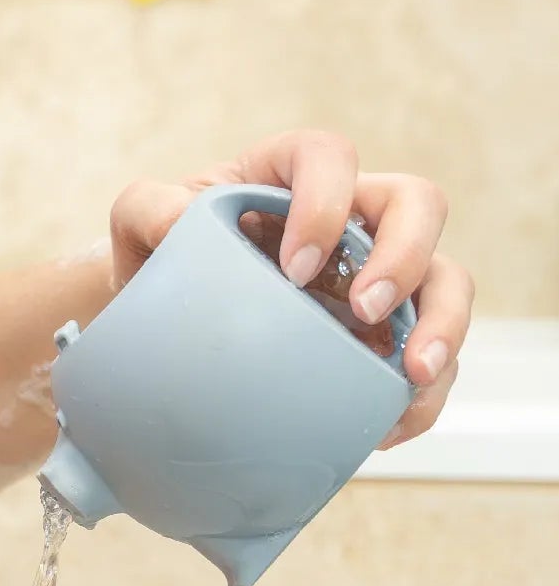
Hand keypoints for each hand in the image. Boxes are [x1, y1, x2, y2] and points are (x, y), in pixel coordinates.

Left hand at [107, 129, 473, 446]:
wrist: (164, 326)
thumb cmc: (162, 259)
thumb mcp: (140, 226)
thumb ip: (146, 208)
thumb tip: (176, 218)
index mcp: (293, 175)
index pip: (331, 157)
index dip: (326, 202)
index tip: (292, 268)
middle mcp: (352, 216)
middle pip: (418, 205)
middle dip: (406, 255)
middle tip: (365, 310)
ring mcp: (377, 274)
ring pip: (445, 279)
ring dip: (443, 324)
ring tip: (412, 374)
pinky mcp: (384, 335)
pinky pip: (428, 356)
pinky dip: (420, 395)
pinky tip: (387, 428)